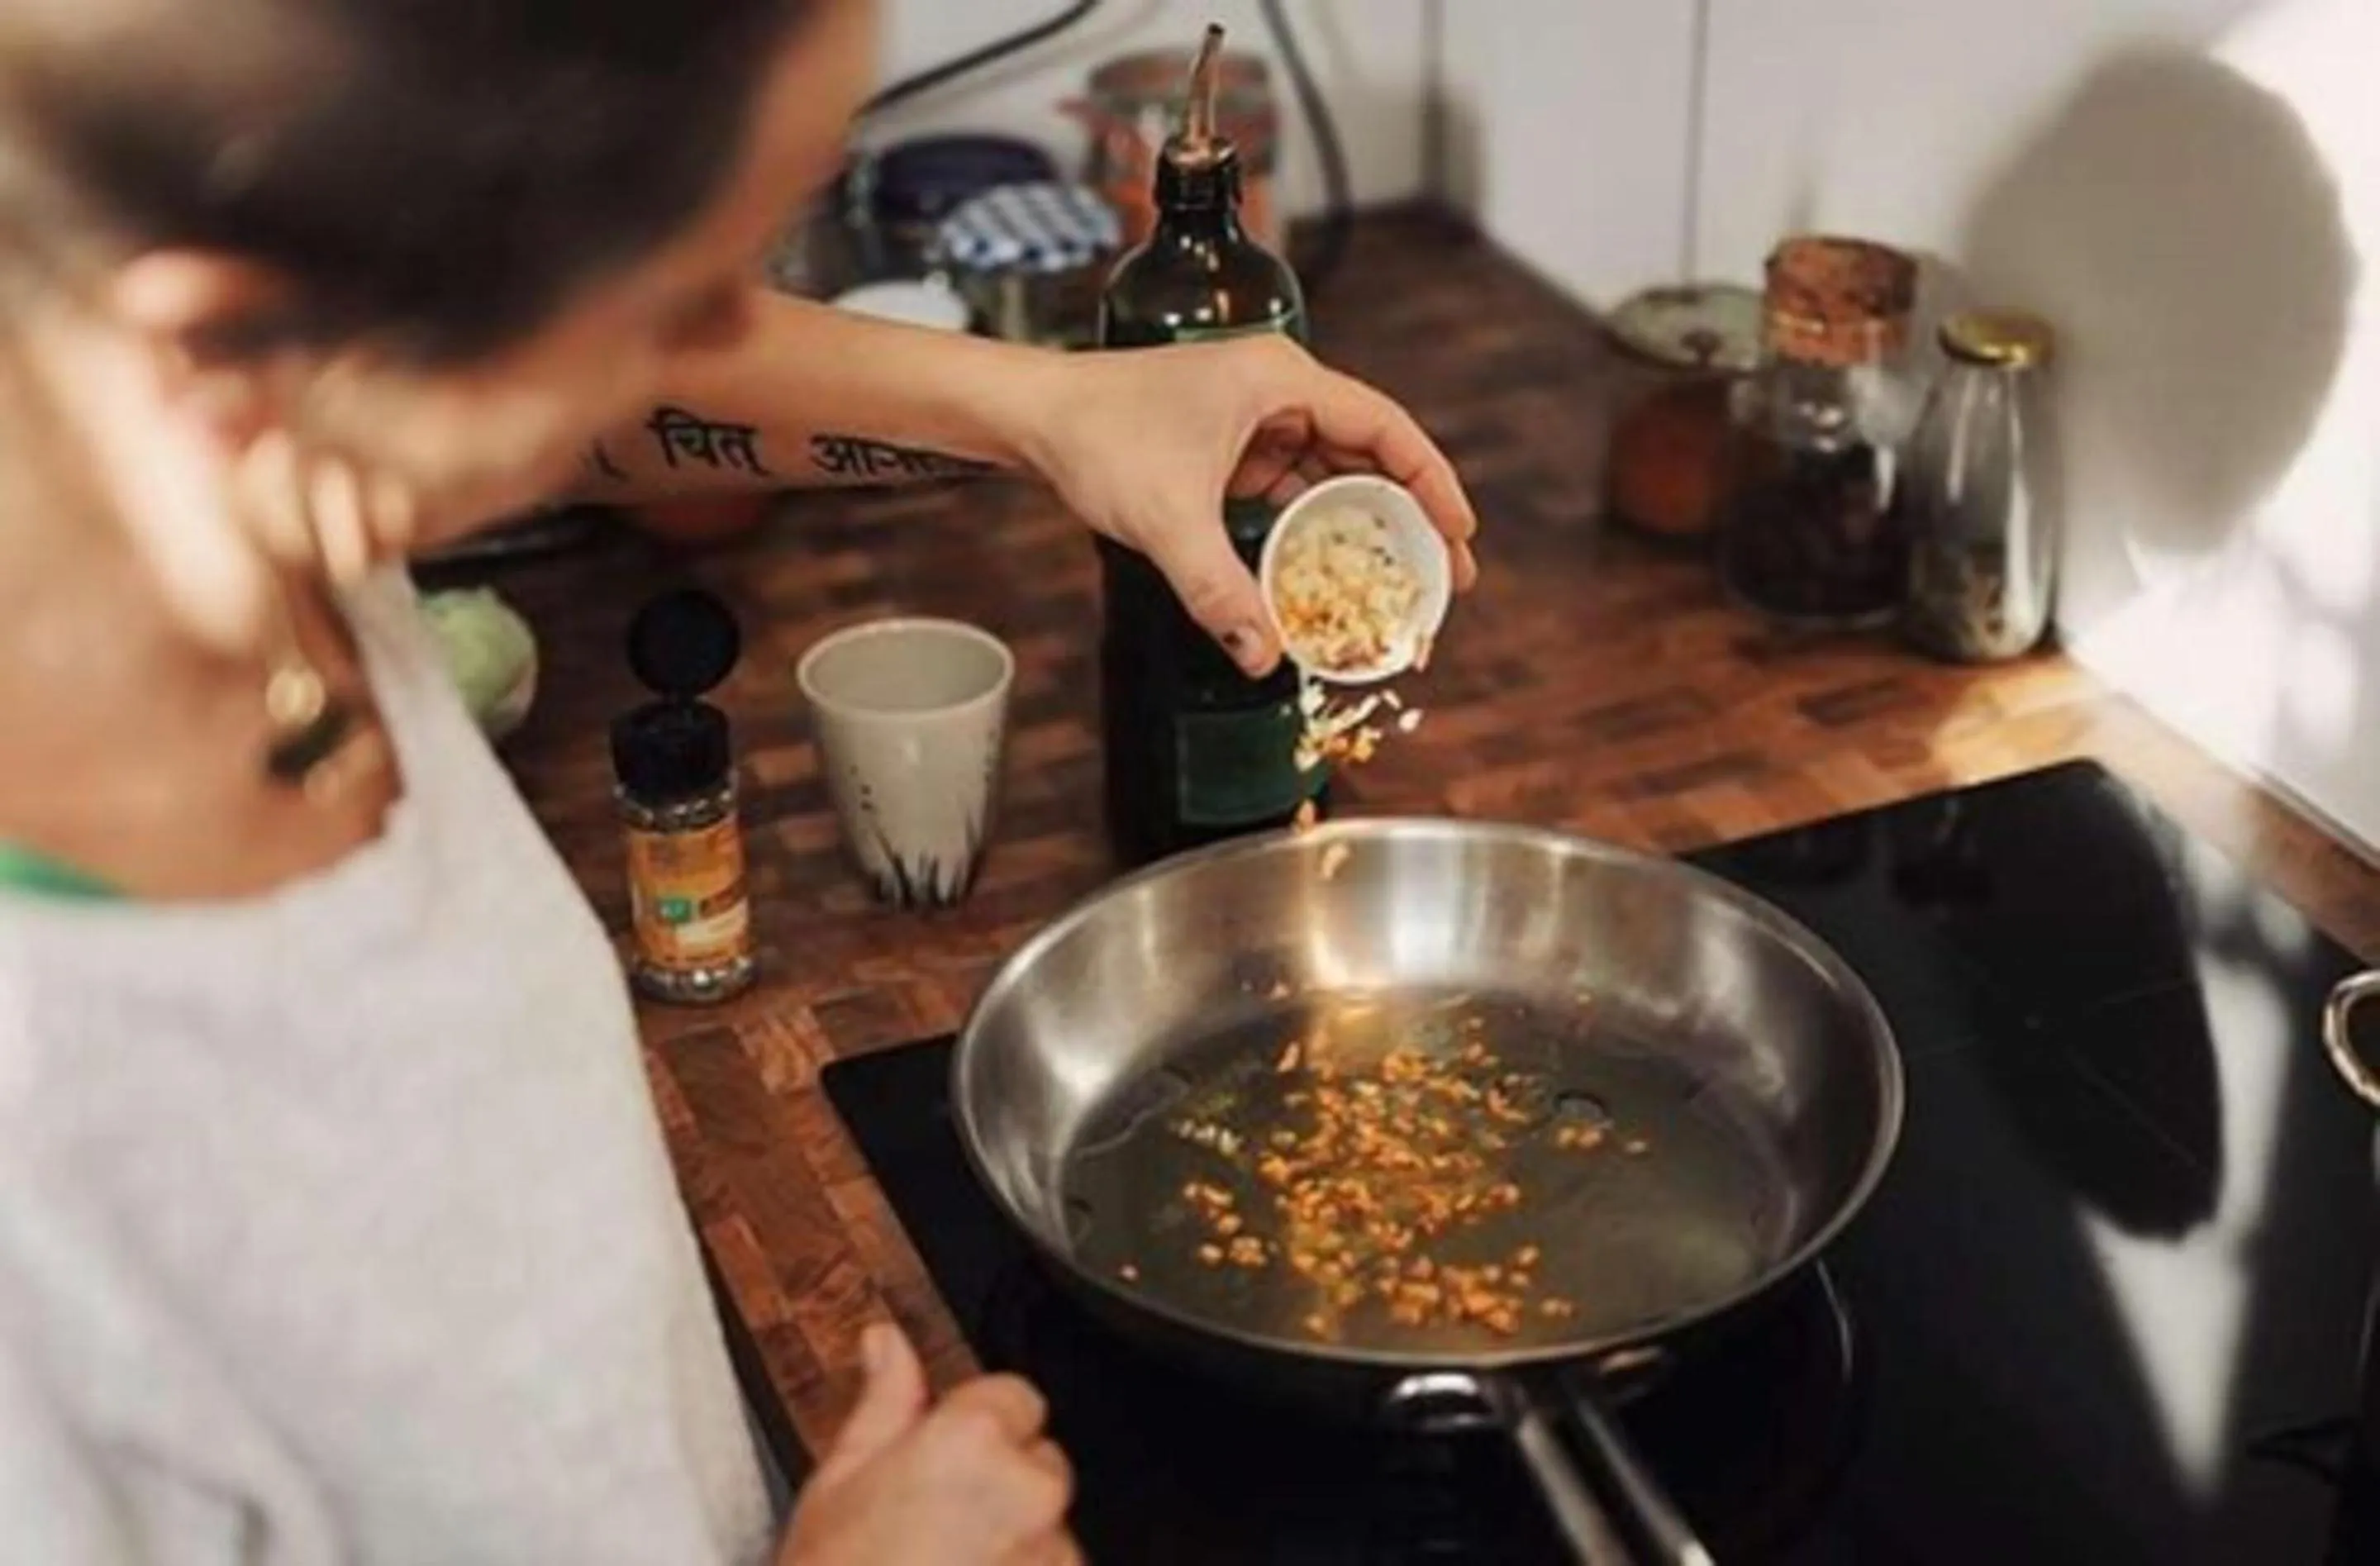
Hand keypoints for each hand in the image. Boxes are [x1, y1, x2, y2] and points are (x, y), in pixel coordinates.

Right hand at [778, 1323, 1078, 1565]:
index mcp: (972, 1441)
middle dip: (1002, 1495)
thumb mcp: (836, 1485)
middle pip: (1040, 1469)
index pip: (1015, 1398)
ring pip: (1049, 1538)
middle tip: (935, 1537)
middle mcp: (1028, 1494)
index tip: (946, 1467)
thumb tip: (887, 1342)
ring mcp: (1052, 1558)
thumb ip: (883, 1403)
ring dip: (1015, 1554)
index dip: (977, 1432)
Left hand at [1019, 335, 1477, 676]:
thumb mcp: (1166, 519)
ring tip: (1395, 583)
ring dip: (1361, 526)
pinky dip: (1311, 528)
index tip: (1461, 536)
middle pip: (1370, 453)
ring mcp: (1253, 418)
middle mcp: (1276, 390)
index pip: (1386, 428)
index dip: (1432, 483)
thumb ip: (1218, 589)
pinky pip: (1290, 488)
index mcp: (1280, 380)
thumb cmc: (1095, 434)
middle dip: (1407, 517)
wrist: (1032, 414)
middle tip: (1442, 578)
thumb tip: (1263, 654)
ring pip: (1330, 474)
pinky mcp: (1229, 445)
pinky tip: (1325, 572)